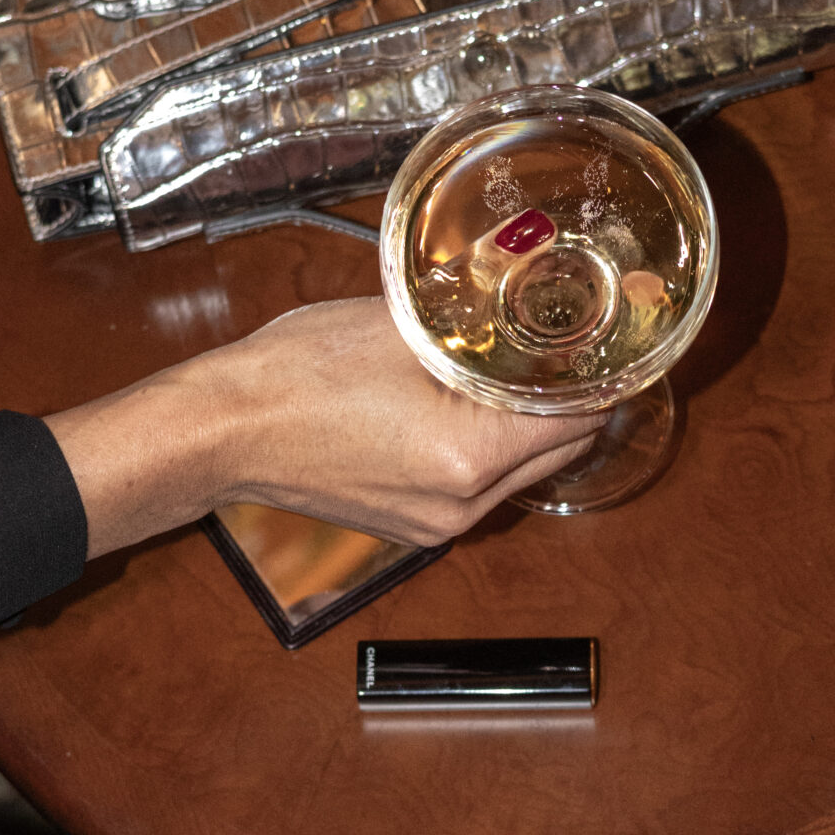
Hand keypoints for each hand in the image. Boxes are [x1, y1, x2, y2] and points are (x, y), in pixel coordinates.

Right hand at [46, 297, 596, 557]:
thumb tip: (530, 304)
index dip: (602, 382)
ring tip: (512, 379)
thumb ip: (477, 327)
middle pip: (559, 456)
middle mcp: (462, 504)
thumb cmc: (296, 372)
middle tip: (570, 354)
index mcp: (469, 455)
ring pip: (520, 476)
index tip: (612, 349)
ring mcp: (436, 525)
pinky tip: (462, 412)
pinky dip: (483, 453)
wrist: (223, 427)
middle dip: (569, 408)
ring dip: (526, 432)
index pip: (579, 423)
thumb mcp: (403, 325)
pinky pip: (476, 489)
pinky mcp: (412, 530)